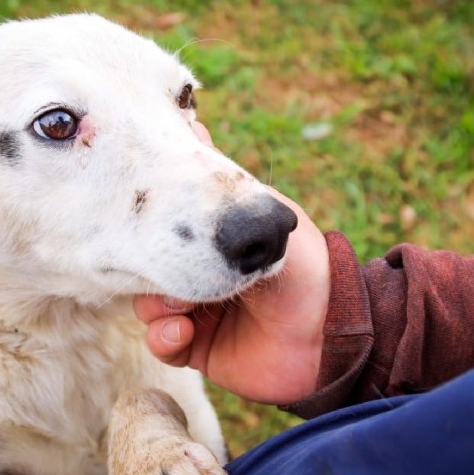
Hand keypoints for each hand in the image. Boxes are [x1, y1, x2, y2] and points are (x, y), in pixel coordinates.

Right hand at [133, 124, 329, 405]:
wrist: (329, 334)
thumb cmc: (308, 270)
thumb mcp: (268, 214)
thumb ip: (229, 185)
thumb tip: (196, 127)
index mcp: (218, 242)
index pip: (170, 226)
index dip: (154, 223)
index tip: (144, 214)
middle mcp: (204, 273)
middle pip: (152, 265)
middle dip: (152, 267)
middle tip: (166, 267)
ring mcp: (197, 312)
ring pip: (148, 304)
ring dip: (158, 303)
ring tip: (182, 305)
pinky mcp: (195, 347)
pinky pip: (160, 342)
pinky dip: (164, 336)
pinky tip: (183, 329)